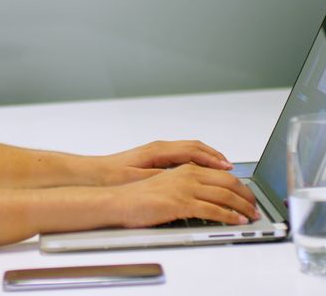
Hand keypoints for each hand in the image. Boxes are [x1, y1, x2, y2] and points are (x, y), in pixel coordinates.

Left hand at [94, 140, 232, 184]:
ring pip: (190, 149)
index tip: (227, 167)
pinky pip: (182, 155)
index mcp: (158, 150)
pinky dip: (197, 161)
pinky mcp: (155, 157)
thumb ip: (163, 176)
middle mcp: (160, 147)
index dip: (212, 159)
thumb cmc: (112, 176)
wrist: (94, 174)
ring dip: (207, 157)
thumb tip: (183, 176)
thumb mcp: (139, 179)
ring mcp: (158, 151)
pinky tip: (201, 171)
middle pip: (195, 146)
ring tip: (222, 168)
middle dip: (215, 156)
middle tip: (231, 167)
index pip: (193, 150)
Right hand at [112, 164, 259, 226]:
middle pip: (227, 181)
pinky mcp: (181, 203)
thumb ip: (184, 184)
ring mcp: (185, 188)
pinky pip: (213, 210)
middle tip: (254, 205)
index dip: (238, 183)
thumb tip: (201, 194)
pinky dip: (230, 216)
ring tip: (251, 214)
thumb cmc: (137, 195)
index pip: (220, 173)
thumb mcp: (165, 184)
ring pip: (224, 195)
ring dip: (242, 206)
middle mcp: (187, 174)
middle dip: (245, 194)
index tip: (246, 192)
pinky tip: (237, 220)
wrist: (118, 200)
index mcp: (184, 168)